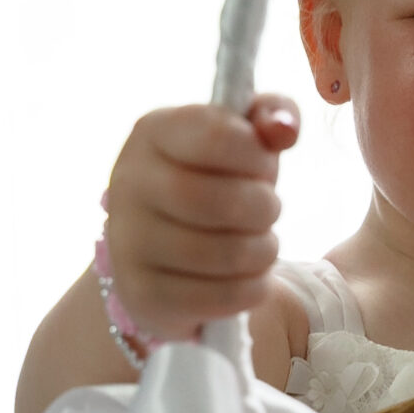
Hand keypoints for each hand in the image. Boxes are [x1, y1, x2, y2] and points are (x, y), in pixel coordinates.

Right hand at [102, 97, 299, 340]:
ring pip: (224, 254)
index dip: (257, 154)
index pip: (216, 135)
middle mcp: (130, 183)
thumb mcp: (242, 137)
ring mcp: (129, 242)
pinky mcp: (143, 294)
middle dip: (264, 208)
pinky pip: (222, 297)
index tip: (262, 164)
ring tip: (261, 243)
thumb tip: (284, 130)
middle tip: (267, 209)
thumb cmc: (213, 179)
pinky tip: (248, 276)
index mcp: (153, 132)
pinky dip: (252, 288)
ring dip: (264, 251)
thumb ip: (271, 115)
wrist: (162, 249)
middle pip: (221, 201)